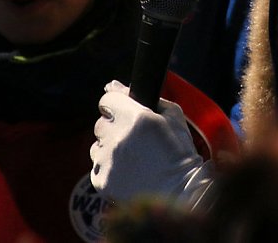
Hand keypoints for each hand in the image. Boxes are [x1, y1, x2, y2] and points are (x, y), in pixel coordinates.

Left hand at [90, 80, 214, 207]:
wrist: (180, 193)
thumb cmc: (179, 152)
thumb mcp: (172, 117)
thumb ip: (146, 97)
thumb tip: (114, 84)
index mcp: (136, 117)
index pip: (107, 100)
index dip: (115, 104)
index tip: (121, 111)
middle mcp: (117, 137)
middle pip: (101, 124)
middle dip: (114, 128)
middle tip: (133, 140)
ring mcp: (107, 160)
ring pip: (97, 147)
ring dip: (110, 149)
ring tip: (133, 160)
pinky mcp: (102, 181)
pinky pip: (97, 168)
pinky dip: (109, 170)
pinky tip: (128, 173)